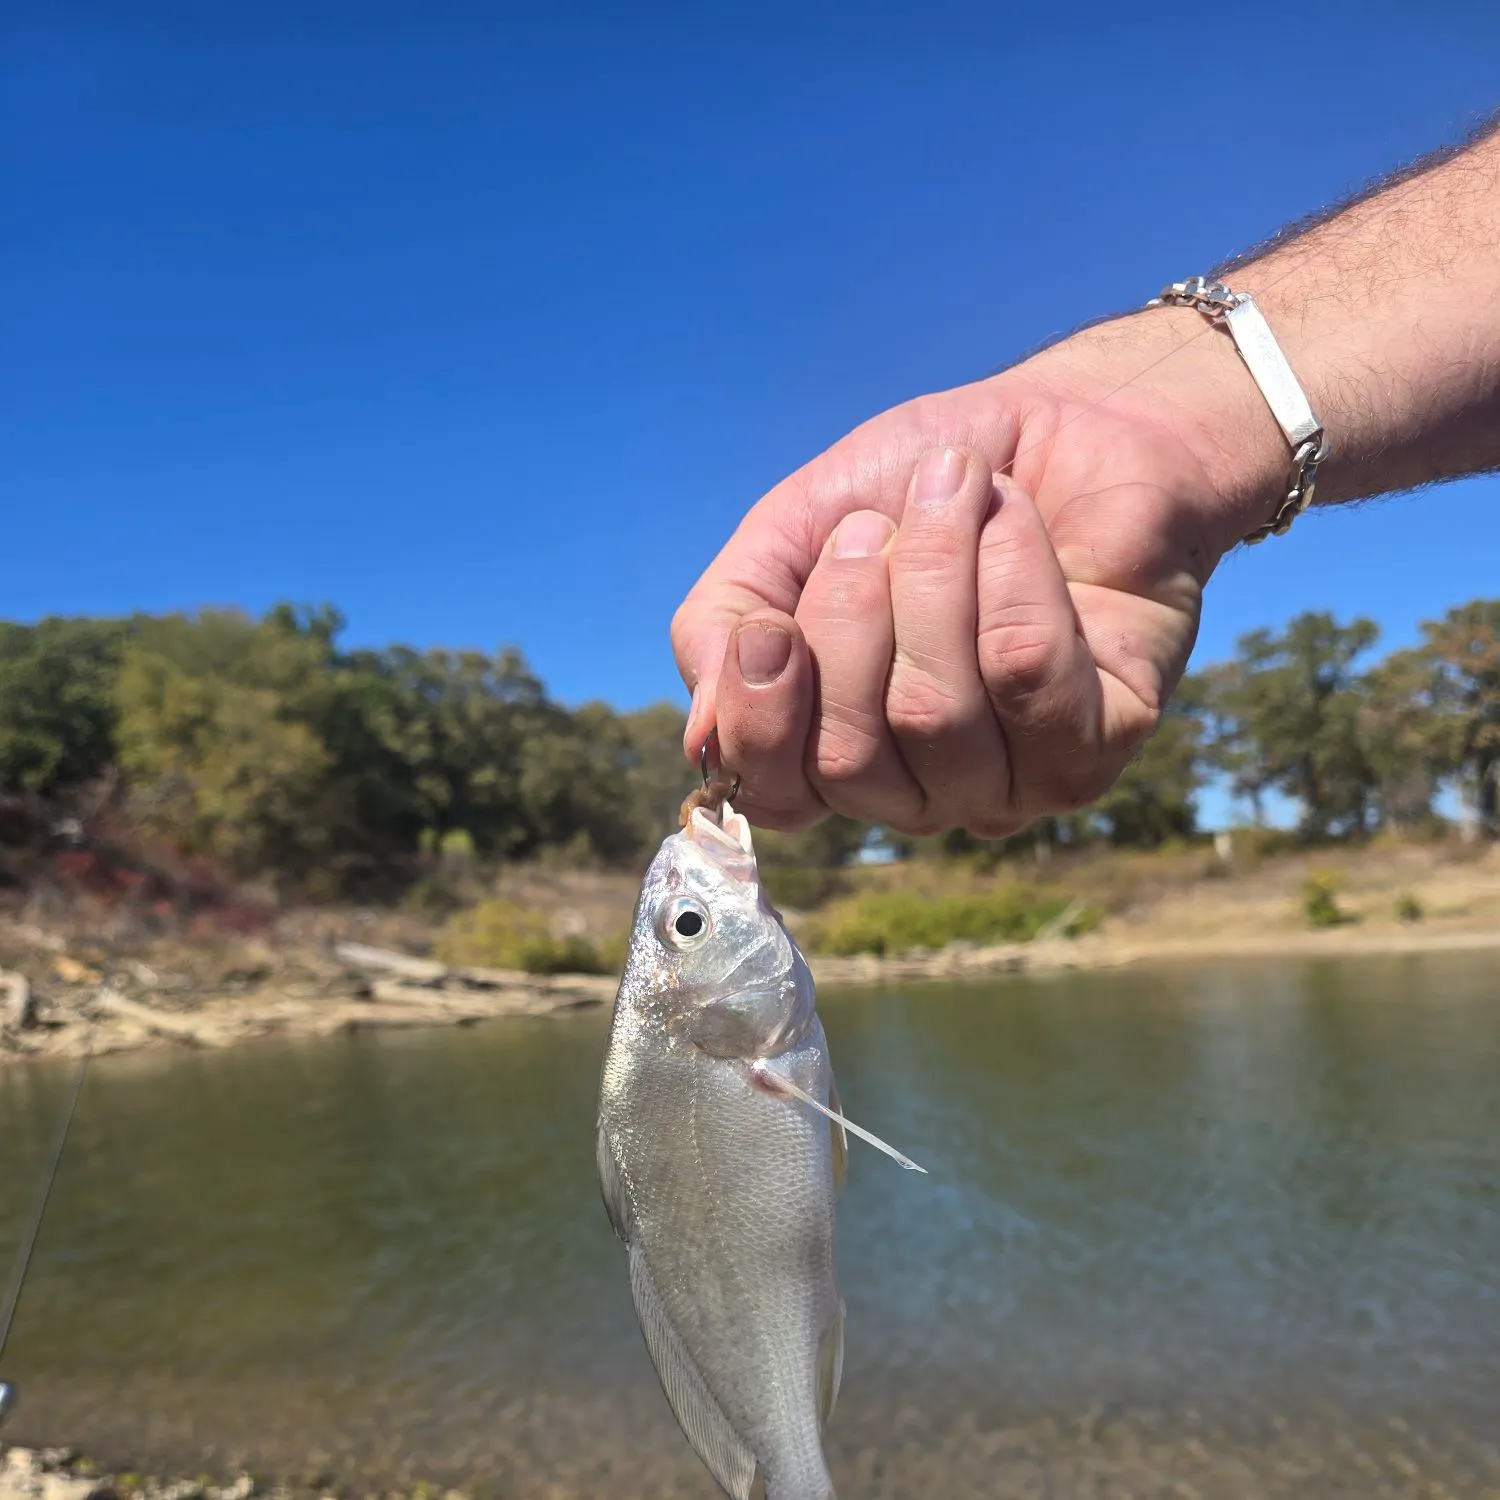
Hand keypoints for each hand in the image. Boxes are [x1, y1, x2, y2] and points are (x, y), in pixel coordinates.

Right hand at [672, 311, 1282, 836]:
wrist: (1066, 421)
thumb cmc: (918, 489)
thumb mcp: (789, 534)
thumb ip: (723, 626)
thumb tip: (705, 738)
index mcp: (834, 750)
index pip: (775, 797)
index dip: (761, 718)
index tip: (769, 625)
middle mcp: (918, 790)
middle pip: (849, 759)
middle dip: (849, 619)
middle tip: (870, 527)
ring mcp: (1011, 782)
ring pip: (935, 717)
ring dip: (932, 576)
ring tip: (952, 492)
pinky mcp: (1097, 746)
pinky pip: (1028, 679)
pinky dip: (1010, 574)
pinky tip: (1013, 519)